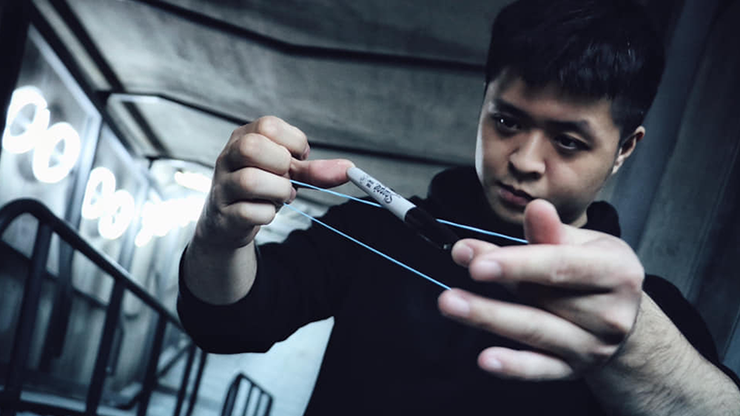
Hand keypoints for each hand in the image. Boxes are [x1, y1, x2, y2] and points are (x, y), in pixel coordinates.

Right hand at [195, 116, 352, 248]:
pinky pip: (249, 212)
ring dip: (278, 191)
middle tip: (287, 177)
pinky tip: (265, 212)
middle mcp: (228, 157)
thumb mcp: (289, 174)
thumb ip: (316, 171)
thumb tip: (349, 169)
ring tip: (281, 196)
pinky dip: (267, 214)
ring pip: (250, 181)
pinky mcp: (224, 214)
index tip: (297, 159)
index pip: (269, 126)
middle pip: (252, 147)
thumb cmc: (262, 189)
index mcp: (244, 137)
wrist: (230, 222)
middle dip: (281, 164)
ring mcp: (222, 186)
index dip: (293, 144)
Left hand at [438, 199, 643, 379]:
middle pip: (542, 299)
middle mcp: (610, 315)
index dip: (517, 264)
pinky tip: (486, 360)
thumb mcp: (584, 243)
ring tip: (451, 305)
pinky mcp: (573, 370)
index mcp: (617, 273)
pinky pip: (540, 369)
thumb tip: (535, 208)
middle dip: (493, 288)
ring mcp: (593, 346)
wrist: (623, 319)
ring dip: (489, 319)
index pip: (560, 267)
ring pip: (535, 332)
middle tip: (450, 287)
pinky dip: (513, 366)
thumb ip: (551, 232)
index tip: (477, 263)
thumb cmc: (595, 270)